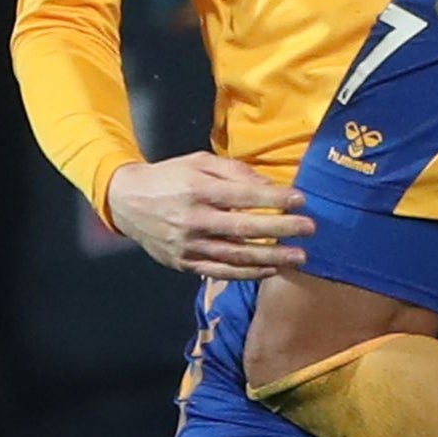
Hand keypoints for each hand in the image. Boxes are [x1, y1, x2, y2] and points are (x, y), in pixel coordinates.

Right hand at [104, 152, 314, 279]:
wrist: (128, 202)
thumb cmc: (170, 177)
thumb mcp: (199, 163)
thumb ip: (233, 172)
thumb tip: (269, 185)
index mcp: (198, 190)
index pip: (244, 196)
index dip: (274, 198)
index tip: (301, 200)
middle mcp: (194, 220)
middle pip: (244, 229)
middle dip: (281, 229)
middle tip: (309, 229)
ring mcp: (189, 246)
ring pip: (236, 256)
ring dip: (271, 258)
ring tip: (299, 257)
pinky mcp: (184, 264)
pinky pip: (221, 271)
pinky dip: (247, 273)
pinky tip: (269, 269)